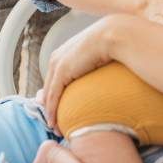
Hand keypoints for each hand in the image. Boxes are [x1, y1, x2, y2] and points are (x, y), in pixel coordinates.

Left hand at [40, 15, 124, 129]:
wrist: (114, 35)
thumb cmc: (112, 45)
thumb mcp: (97, 57)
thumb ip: (91, 66)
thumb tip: (98, 74)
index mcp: (64, 54)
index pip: (55, 80)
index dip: (54, 97)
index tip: (58, 113)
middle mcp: (57, 58)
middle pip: (49, 87)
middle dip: (49, 106)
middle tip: (53, 124)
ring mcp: (57, 64)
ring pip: (49, 94)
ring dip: (50, 112)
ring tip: (55, 128)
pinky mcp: (62, 71)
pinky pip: (53, 95)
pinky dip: (53, 111)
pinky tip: (54, 123)